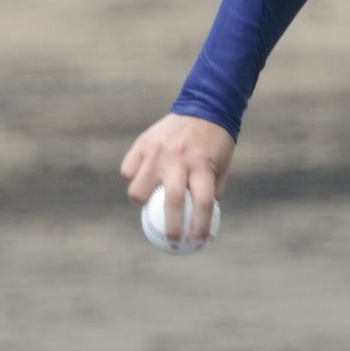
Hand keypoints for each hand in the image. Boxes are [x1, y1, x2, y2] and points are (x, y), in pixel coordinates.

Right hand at [121, 113, 235, 246]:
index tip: (199, 242)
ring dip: (142, 201)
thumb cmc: (214, 144)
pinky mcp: (143, 143)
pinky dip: (132, 178)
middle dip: (172, 227)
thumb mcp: (220, 167)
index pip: (202, 202)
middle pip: (171, 200)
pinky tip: (141, 181)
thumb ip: (210, 192)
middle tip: (172, 240)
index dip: (201, 226)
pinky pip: (129, 169)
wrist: (203, 107)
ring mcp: (158, 151)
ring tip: (148, 204)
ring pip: (139, 187)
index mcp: (202, 164)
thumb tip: (201, 222)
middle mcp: (179, 158)